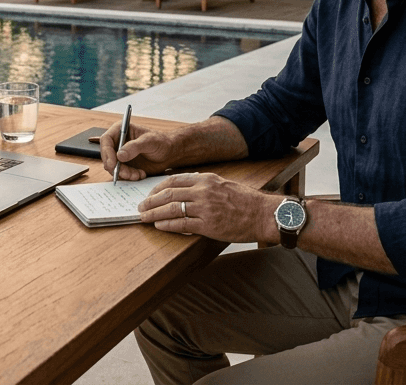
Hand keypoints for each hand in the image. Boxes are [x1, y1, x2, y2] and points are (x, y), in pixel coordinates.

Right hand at [99, 118, 173, 180]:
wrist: (168, 154)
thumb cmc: (161, 142)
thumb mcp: (149, 141)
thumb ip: (135, 147)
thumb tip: (119, 155)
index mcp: (121, 130)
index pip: (106, 140)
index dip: (106, 152)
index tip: (112, 164)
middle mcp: (118, 142)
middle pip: (106, 155)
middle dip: (115, 167)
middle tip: (126, 174)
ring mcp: (120, 155)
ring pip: (113, 167)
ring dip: (124, 173)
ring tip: (137, 174)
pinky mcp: (125, 165)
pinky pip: (120, 173)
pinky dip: (129, 176)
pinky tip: (140, 174)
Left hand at [137, 173, 276, 242]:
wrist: (264, 215)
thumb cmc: (246, 201)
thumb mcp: (223, 185)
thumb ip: (204, 186)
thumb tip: (184, 190)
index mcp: (206, 180)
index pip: (174, 181)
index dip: (157, 189)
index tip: (149, 195)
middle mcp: (204, 191)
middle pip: (168, 194)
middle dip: (151, 202)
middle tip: (140, 208)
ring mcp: (206, 208)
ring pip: (172, 209)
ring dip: (154, 214)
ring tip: (144, 218)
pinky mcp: (209, 225)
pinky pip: (182, 224)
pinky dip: (168, 225)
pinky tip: (159, 226)